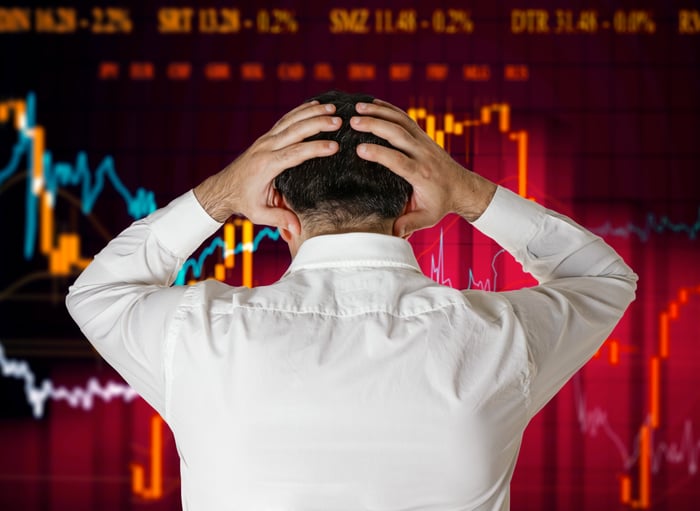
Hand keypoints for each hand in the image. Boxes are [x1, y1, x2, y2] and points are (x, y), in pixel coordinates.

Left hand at [193, 101, 340, 230]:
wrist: (223, 189)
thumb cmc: (243, 202)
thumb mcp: (259, 214)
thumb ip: (279, 220)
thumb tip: (297, 231)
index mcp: (267, 165)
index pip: (295, 153)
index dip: (315, 149)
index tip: (334, 146)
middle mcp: (266, 148)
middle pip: (295, 130)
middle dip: (317, 123)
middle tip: (338, 121)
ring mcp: (265, 140)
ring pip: (290, 121)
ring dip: (311, 112)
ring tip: (332, 108)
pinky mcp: (266, 137)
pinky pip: (285, 120)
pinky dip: (300, 111)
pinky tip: (315, 105)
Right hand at [351, 99, 496, 236]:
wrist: (462, 188)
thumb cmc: (441, 204)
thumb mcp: (427, 218)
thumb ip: (410, 224)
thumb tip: (394, 233)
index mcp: (420, 174)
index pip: (398, 160)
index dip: (379, 153)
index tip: (359, 148)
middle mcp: (422, 154)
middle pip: (398, 134)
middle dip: (375, 125)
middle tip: (353, 121)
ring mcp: (424, 142)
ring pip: (401, 122)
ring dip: (380, 112)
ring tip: (357, 107)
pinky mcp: (423, 136)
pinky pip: (405, 119)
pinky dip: (389, 109)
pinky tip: (373, 103)